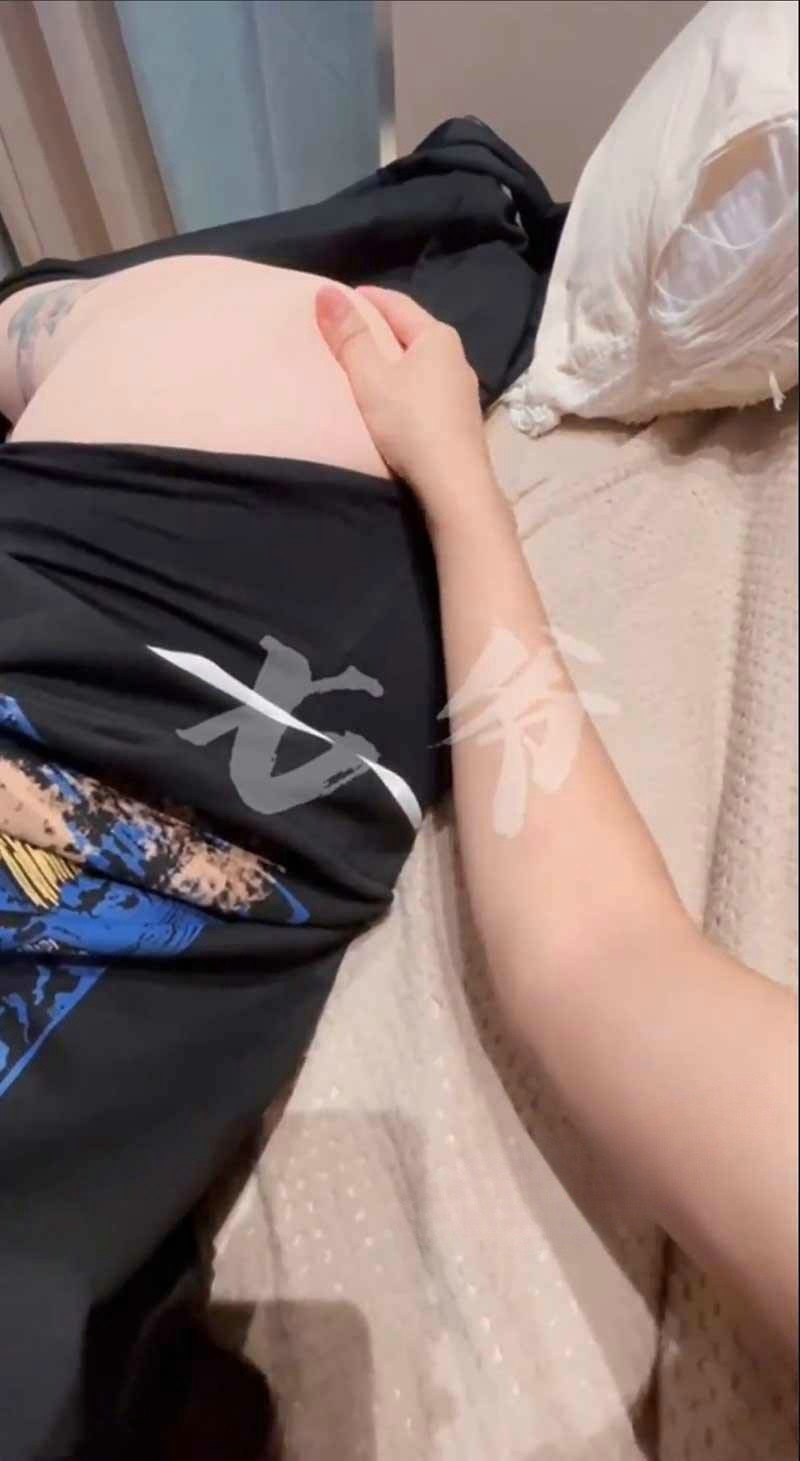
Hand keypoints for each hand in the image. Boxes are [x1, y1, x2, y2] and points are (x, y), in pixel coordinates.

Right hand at [315, 284, 496, 527]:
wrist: (455, 483)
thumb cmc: (411, 423)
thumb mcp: (371, 378)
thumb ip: (349, 337)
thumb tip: (326, 291)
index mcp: (437, 336)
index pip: (397, 303)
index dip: (366, 297)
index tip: (340, 297)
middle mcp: (457, 356)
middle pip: (412, 330)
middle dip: (381, 326)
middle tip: (349, 328)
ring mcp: (462, 389)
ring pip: (422, 361)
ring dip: (395, 357)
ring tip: (368, 362)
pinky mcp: (460, 418)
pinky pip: (428, 387)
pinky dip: (406, 382)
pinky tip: (395, 397)